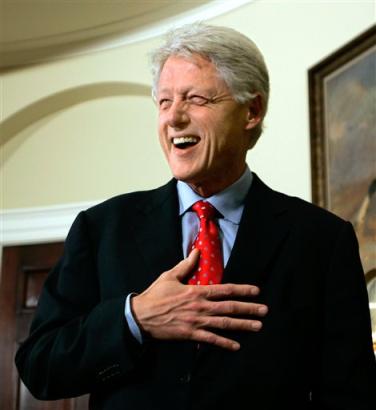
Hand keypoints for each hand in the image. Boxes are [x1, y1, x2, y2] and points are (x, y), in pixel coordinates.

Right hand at [131, 250, 267, 350]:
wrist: (141, 316)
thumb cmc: (155, 294)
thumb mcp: (170, 276)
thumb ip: (186, 265)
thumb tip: (197, 252)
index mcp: (197, 291)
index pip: (225, 289)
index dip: (242, 290)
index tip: (256, 291)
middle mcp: (200, 306)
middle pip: (229, 307)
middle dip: (249, 308)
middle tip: (264, 310)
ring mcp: (197, 322)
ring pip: (224, 323)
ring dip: (242, 325)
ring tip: (258, 326)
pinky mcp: (191, 334)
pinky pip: (211, 339)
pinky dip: (224, 343)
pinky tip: (236, 345)